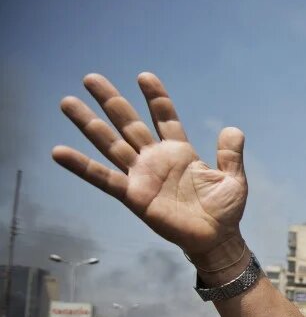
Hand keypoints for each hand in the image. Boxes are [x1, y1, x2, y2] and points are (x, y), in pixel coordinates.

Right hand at [52, 73, 247, 261]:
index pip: (164, 118)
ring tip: (67, 102)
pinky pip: (104, 178)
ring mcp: (142, 176)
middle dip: (111, 102)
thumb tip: (233, 130)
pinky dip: (81, 166)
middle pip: (129, 124)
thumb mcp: (234, 179)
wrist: (218, 240)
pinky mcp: (134, 196)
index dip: (155, 98)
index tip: (144, 77)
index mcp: (179, 152)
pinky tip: (59, 152)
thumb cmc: (225, 211)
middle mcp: (156, 160)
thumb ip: (230, 154)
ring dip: (89, 124)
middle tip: (91, 78)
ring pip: (111, 144)